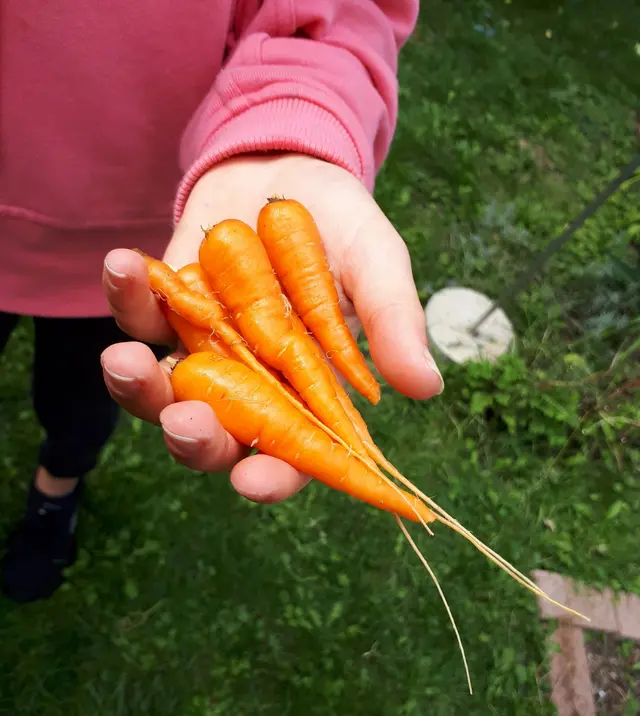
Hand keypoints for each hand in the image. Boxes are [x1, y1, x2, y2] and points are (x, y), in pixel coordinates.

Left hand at [101, 153, 442, 502]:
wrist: (288, 171)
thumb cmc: (342, 227)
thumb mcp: (375, 263)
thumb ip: (393, 319)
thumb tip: (426, 385)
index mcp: (306, 393)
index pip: (291, 454)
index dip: (272, 478)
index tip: (254, 481)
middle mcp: (249, 384)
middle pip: (216, 437)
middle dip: (195, 440)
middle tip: (186, 422)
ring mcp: (202, 350)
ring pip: (161, 392)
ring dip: (139, 386)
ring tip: (127, 360)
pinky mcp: (164, 309)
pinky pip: (138, 317)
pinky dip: (126, 299)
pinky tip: (124, 265)